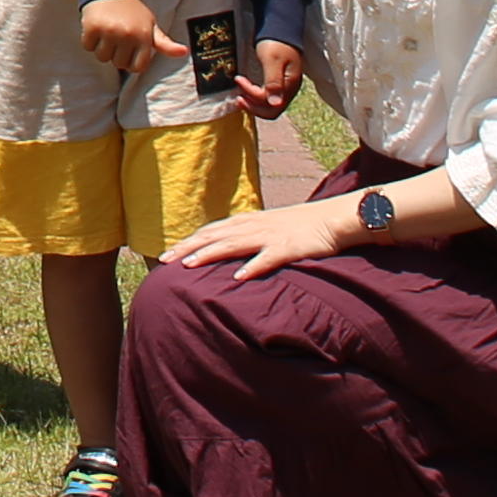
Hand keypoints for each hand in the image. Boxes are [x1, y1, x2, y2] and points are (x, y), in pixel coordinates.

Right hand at [76, 0, 177, 77]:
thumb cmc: (133, 13)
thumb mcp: (151, 26)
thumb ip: (165, 43)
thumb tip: (184, 52)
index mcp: (144, 36)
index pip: (137, 68)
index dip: (131, 62)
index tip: (130, 51)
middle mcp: (127, 35)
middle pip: (118, 64)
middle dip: (117, 54)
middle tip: (117, 38)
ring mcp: (109, 31)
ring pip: (102, 57)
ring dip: (102, 48)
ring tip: (107, 33)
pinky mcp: (92, 27)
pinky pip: (88, 47)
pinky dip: (90, 40)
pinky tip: (96, 28)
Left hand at [161, 196, 353, 278]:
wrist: (332, 219)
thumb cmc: (298, 227)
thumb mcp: (266, 229)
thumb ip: (246, 237)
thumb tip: (225, 250)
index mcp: (246, 223)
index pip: (210, 232)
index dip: (187, 242)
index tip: (165, 255)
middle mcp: (253, 226)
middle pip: (214, 237)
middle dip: (188, 248)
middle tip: (165, 261)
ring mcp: (270, 236)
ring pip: (234, 245)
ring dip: (210, 254)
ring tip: (190, 265)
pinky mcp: (289, 247)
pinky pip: (268, 258)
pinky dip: (252, 266)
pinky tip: (238, 277)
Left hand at [238, 38, 304, 118]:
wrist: (280, 28)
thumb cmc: (276, 42)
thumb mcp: (272, 60)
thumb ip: (273, 82)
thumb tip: (275, 103)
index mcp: (289, 85)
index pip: (270, 103)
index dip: (252, 95)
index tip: (239, 79)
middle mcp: (289, 89)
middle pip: (272, 110)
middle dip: (254, 107)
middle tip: (238, 99)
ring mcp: (285, 87)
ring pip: (270, 106)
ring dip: (254, 104)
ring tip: (240, 97)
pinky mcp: (279, 83)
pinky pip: (268, 98)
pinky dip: (257, 98)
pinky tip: (247, 92)